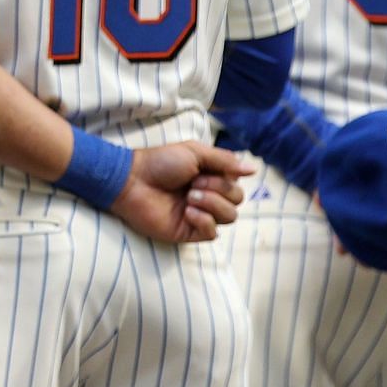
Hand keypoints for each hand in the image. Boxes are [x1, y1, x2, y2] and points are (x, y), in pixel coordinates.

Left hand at [110, 142, 252, 243]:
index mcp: (211, 178)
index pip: (237, 183)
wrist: (132, 180)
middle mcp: (208, 197)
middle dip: (218, 190)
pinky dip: (204, 221)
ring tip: (190, 197)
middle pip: (237, 201)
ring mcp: (199, 215)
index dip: (226, 178)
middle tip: (193, 183)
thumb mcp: (195, 152)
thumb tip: (254, 168)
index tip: (204, 170)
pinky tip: (188, 212)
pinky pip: (212, 233)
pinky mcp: (188, 232)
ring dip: (212, 204)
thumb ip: (225, 161)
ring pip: (230, 217)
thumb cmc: (160, 162)